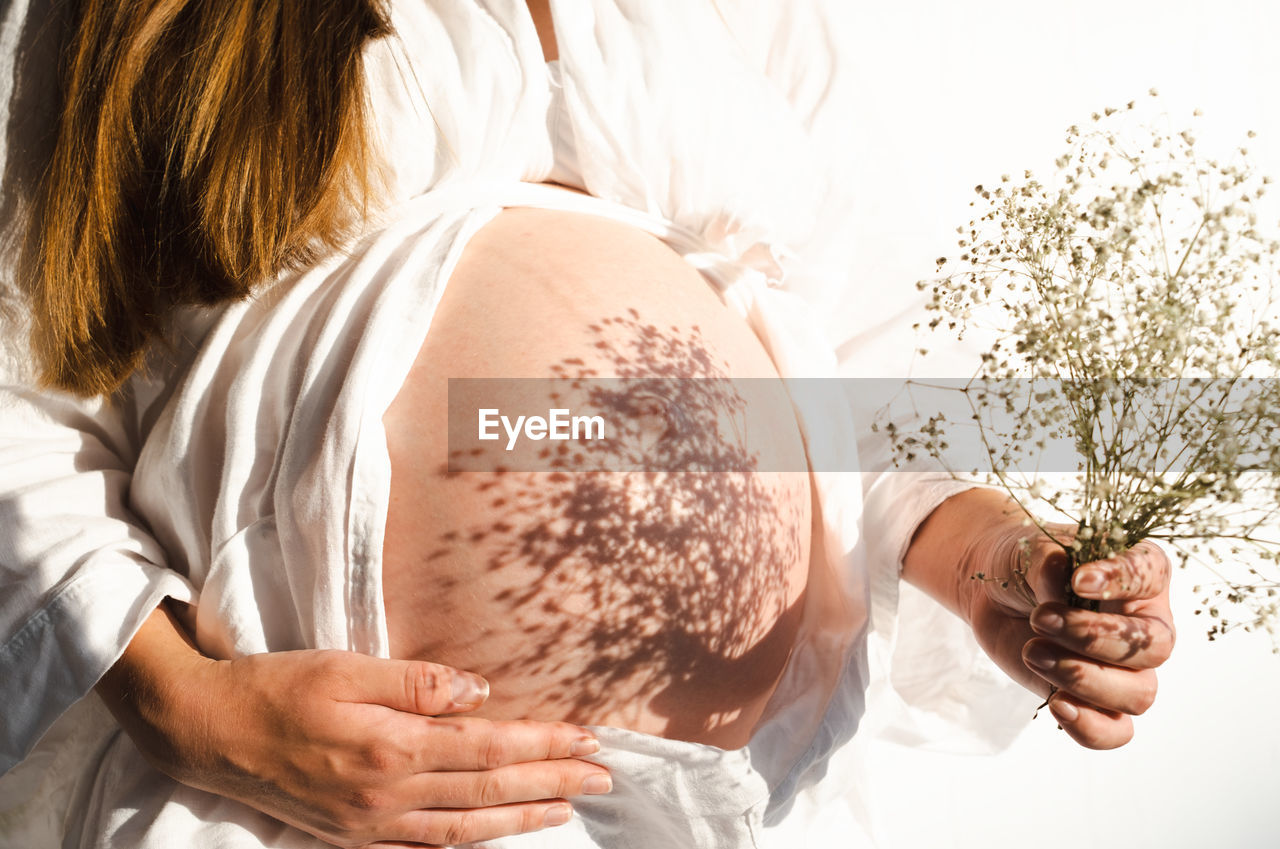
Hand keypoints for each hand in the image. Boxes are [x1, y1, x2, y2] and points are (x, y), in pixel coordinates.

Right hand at [98, 606, 609, 847]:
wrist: (207, 733)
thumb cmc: (276, 688)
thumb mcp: (345, 667)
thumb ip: (418, 682)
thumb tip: (481, 691)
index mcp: (392, 747)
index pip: (490, 746)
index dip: (545, 744)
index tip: (590, 739)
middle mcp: (388, 795)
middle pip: (489, 789)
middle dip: (552, 783)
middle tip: (602, 778)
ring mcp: (371, 825)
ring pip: (466, 827)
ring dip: (522, 818)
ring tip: (566, 810)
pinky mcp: (353, 837)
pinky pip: (426, 848)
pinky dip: (469, 843)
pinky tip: (494, 835)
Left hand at [965, 515, 1174, 749]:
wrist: (995, 594)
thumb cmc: (1027, 564)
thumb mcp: (1032, 550)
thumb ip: (1050, 563)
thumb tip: (1062, 580)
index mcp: (1143, 574)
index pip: (1150, 575)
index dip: (1120, 579)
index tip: (1078, 580)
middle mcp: (1146, 625)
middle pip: (1153, 648)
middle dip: (1093, 637)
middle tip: (1040, 618)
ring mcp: (1127, 668)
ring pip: (1138, 694)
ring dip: (1083, 677)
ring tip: (1033, 652)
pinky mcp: (1097, 700)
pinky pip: (1116, 732)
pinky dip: (1091, 728)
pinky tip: (1057, 705)